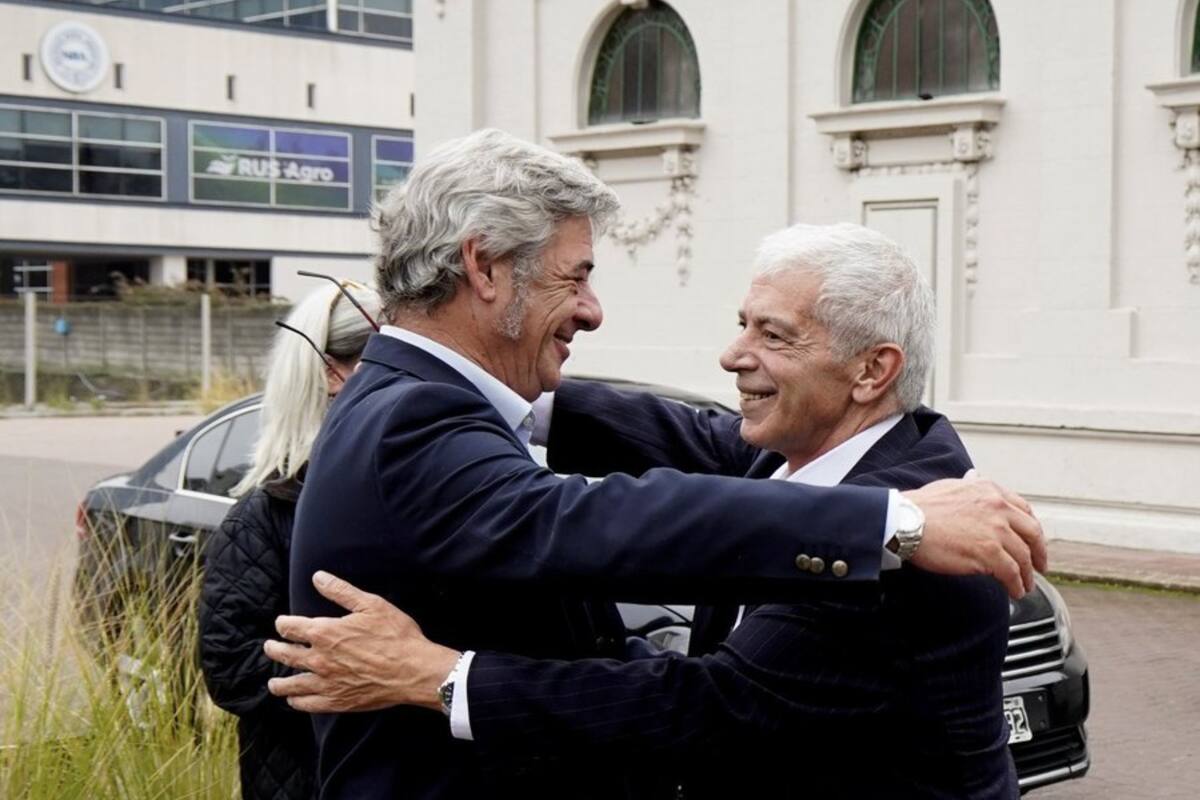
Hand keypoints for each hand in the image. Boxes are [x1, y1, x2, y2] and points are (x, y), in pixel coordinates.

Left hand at [263, 571, 459, 712]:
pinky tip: (294, 700)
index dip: (283, 624)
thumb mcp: (371, 604)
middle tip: (270, 647)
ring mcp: (326, 683)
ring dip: (279, 682)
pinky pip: (307, 704)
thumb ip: (341, 591)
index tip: (281, 624)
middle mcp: (319, 659)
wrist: (413, 670)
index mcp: (325, 633)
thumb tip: (318, 577)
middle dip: (274, 649)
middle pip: (285, 655)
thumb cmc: (395, 635)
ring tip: (274, 681)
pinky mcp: (336, 702)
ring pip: (291, 684)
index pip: (291, 627)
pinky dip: (296, 702)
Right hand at [901, 475, 1046, 599]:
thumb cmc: (920, 506)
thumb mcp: (951, 485)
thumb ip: (970, 483)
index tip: (1032, 541)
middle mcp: (999, 508)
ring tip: (1026, 585)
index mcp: (991, 491)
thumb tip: (975, 476)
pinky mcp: (989, 554)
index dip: (1031, 529)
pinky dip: (1017, 585)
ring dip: (1028, 575)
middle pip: (1032, 534)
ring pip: (1024, 557)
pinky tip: (1015, 591)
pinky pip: (1012, 573)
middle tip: (1040, 565)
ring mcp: (996, 531)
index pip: (1024, 511)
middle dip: (1039, 553)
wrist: (905, 522)